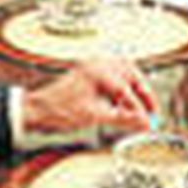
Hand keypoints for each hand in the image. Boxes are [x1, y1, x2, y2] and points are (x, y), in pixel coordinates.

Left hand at [21, 59, 156, 134]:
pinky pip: (112, 77)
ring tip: (139, 108)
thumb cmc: (57, 111)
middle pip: (131, 73)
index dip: (141, 108)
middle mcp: (96, 65)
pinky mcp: (88, 75)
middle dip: (144, 92)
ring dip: (134, 89)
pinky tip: (122, 105)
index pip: (128, 89)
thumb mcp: (94, 117)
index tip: (148, 122)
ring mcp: (92, 68)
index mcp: (98, 71)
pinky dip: (122, 89)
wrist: (35, 111)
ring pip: (123, 73)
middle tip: (152, 111)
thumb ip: (122, 118)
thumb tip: (143, 123)